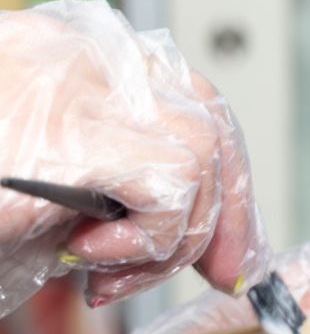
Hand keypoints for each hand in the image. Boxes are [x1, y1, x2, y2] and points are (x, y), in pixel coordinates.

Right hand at [0, 0, 268, 316]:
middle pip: (211, 122)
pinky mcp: (70, 128)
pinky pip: (172, 185)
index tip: (232, 246)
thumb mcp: (53, 189)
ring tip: (110, 269)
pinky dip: (151, 241)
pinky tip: (90, 256)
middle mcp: (80, 57)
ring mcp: (74, 84)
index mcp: (77, 62)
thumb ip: (121, 188)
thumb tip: (206, 238)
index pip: (193, 101)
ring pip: (200, 156)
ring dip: (173, 240)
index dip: (228, 180)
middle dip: (229, 214)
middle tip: (218, 276)